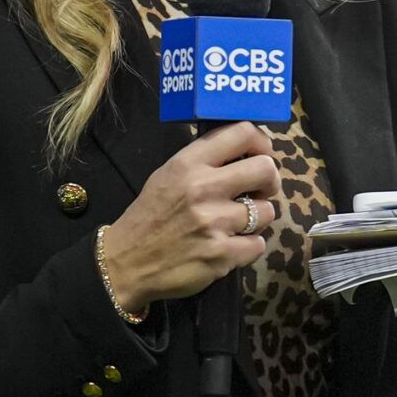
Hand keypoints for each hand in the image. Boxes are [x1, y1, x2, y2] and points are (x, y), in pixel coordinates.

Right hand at [103, 122, 281, 311]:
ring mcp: (214, 223)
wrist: (126, 263)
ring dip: (258, 219)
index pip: (242, 133)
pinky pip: (258, 245)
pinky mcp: (222, 255)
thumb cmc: (150, 216)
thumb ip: (203, 161)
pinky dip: (248, 247)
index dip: (262, 143)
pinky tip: (230, 246)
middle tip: (260, 191)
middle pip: (265, 170)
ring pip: (267, 212)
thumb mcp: (168, 175)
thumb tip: (245, 151)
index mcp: (189, 164)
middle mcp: (204, 188)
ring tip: (238, 224)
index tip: (262, 155)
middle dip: (270, 181)